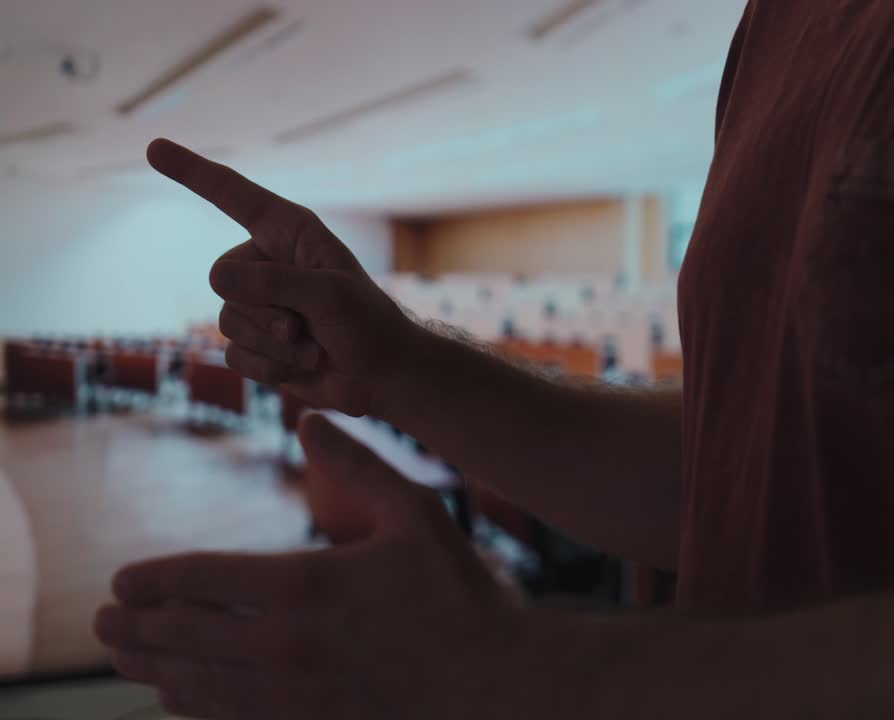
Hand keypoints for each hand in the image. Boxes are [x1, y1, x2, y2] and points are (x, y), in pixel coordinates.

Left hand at [94, 414, 522, 719]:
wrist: (490, 680)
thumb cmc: (457, 592)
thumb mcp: (415, 513)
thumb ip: (357, 464)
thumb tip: (310, 417)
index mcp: (301, 584)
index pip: (199, 579)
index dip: (153, 580)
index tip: (122, 582)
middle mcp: (281, 644)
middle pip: (181, 634)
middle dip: (135, 626)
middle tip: (105, 620)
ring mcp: (289, 694)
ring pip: (193, 683)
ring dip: (151, 668)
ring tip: (125, 657)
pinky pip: (227, 718)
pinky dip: (192, 704)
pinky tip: (178, 695)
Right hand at [147, 139, 418, 416]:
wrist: (382, 375)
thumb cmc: (367, 323)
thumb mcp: (329, 295)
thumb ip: (275, 283)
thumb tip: (219, 279)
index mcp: (289, 232)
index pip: (232, 195)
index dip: (192, 172)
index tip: (154, 148)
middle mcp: (266, 262)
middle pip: (223, 281)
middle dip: (267, 314)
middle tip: (309, 327)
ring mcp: (258, 304)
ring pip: (227, 322)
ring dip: (275, 346)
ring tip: (314, 348)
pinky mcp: (255, 342)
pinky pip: (234, 355)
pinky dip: (270, 368)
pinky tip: (303, 367)